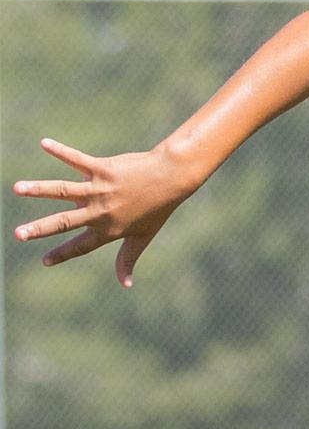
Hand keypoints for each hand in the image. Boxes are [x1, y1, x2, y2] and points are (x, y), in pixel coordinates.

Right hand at [12, 137, 198, 286]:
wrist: (172, 178)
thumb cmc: (158, 208)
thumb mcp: (143, 237)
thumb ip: (128, 259)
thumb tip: (126, 284)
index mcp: (108, 230)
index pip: (81, 246)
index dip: (63, 254)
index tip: (44, 261)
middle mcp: (100, 212)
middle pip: (64, 222)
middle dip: (39, 229)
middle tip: (18, 234)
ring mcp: (100, 190)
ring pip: (63, 190)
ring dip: (38, 189)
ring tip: (17, 188)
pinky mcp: (103, 169)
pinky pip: (77, 159)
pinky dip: (60, 151)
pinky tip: (44, 143)